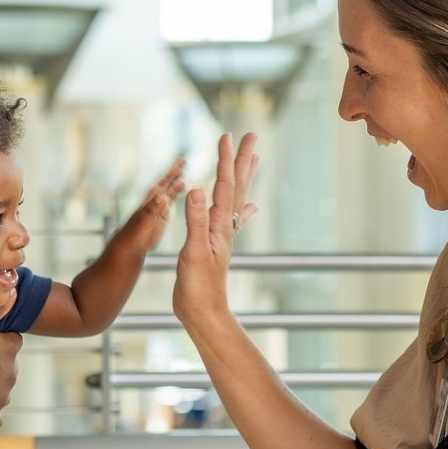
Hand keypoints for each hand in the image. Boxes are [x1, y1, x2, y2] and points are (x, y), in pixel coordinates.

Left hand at [114, 157, 186, 255]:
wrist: (124, 254)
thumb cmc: (130, 242)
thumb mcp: (142, 227)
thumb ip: (151, 211)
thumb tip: (162, 195)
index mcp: (147, 205)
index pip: (160, 185)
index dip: (169, 174)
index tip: (179, 163)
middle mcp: (151, 205)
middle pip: (163, 185)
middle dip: (172, 173)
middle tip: (182, 159)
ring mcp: (154, 212)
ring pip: (166, 194)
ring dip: (174, 183)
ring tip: (182, 172)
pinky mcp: (157, 221)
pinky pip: (167, 204)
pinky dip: (173, 196)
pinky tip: (177, 192)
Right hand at [174, 133, 258, 329]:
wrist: (203, 313)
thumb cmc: (198, 287)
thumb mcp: (194, 252)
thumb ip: (195, 221)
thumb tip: (198, 189)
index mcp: (220, 225)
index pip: (224, 185)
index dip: (225, 159)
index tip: (227, 135)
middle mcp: (224, 226)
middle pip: (237, 186)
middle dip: (242, 160)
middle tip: (251, 136)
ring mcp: (222, 235)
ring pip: (235, 198)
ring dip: (243, 177)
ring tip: (253, 160)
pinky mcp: (216, 245)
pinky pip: (230, 218)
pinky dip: (239, 207)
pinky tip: (249, 207)